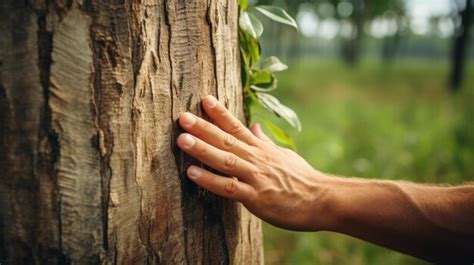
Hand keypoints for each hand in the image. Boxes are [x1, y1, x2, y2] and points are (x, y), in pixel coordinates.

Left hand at [177, 95, 330, 230]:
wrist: (323, 200)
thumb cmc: (302, 179)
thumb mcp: (284, 155)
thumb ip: (265, 142)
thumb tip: (254, 126)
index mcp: (262, 149)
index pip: (237, 127)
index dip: (220, 113)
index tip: (204, 99)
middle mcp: (257, 159)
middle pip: (227, 140)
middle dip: (204, 127)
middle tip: (183, 117)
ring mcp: (256, 177)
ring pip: (226, 160)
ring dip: (203, 149)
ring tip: (182, 139)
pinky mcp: (257, 198)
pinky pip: (229, 188)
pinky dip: (210, 180)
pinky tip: (192, 173)